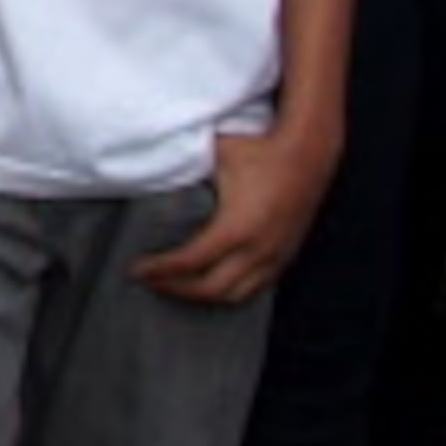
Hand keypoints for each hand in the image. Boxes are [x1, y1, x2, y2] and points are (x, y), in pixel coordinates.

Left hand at [133, 123, 339, 307]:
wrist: (311, 152)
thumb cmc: (259, 148)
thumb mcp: (215, 155)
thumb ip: (185, 169)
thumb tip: (149, 171)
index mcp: (236, 228)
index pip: (190, 262)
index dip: (160, 270)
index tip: (135, 270)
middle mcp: (258, 250)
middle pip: (210, 289)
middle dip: (174, 288)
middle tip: (148, 282)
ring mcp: (275, 257)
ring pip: (235, 296)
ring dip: (201, 297)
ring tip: (174, 286)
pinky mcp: (286, 256)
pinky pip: (255, 289)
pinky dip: (229, 293)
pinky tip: (210, 285)